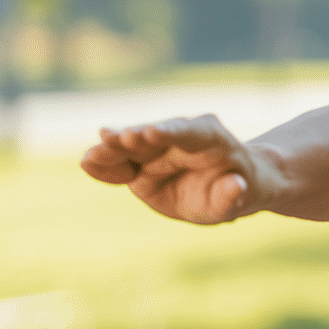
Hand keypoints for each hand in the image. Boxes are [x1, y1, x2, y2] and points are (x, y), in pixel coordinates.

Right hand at [80, 115, 271, 224]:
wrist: (225, 184)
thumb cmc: (237, 189)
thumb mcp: (240, 197)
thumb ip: (232, 194)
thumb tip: (235, 186)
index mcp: (211, 138)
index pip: (191, 131)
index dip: (171, 131)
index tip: (153, 131)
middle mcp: (181, 135)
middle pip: (154, 133)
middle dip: (135, 135)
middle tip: (113, 137)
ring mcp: (157, 146)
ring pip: (130, 142)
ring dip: (112, 147)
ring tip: (91, 157)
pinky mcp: (139, 159)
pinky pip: (118, 160)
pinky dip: (104, 163)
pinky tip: (89, 164)